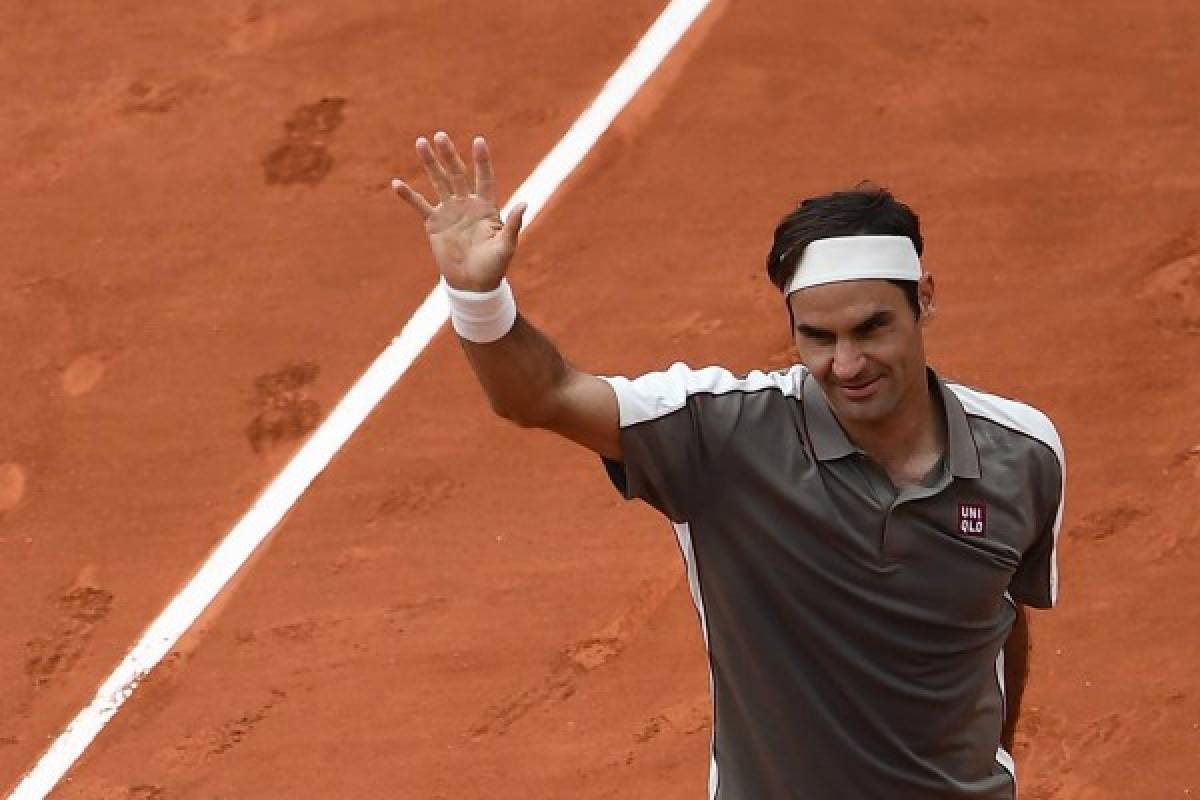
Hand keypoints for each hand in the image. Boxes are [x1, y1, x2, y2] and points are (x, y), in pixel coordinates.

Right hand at [392, 132, 527, 290]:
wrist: (472, 284)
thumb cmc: (494, 267)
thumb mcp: (506, 247)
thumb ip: (514, 225)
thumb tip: (525, 204)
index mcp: (486, 207)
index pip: (484, 178)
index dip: (482, 161)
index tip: (479, 141)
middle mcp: (467, 204)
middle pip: (457, 174)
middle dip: (449, 155)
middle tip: (440, 136)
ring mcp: (449, 211)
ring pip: (438, 182)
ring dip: (430, 163)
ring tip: (421, 142)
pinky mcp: (434, 223)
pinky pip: (420, 205)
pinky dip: (408, 195)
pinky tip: (396, 183)